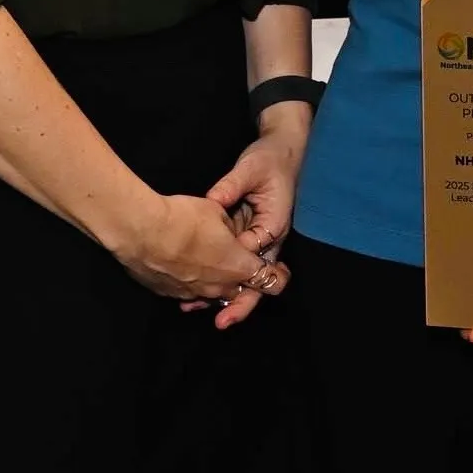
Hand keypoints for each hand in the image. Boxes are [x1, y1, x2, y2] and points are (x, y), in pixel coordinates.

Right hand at [113, 192, 282, 305]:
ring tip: (209, 264)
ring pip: (212, 294)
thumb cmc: (185, 218)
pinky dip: (191, 281)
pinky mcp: (170, 294)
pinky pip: (188, 291)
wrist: (142, 232)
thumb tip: (227, 229)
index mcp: (237, 267)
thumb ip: (228, 225)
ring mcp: (193, 294)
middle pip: (240, 291)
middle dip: (243, 280)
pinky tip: (182, 265)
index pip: (268, 279)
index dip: (276, 276)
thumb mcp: (216, 210)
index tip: (280, 271)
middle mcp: (218, 287)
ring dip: (215, 282)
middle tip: (241, 266)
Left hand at [188, 108, 309, 328]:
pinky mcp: (243, 235)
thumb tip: (212, 202)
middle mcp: (267, 239)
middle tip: (222, 321)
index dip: (237, 270)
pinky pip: (230, 261)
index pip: (255, 256)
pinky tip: (192, 285)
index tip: (218, 284)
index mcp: (273, 226)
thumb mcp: (250, 169)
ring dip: (221, 293)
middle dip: (239, 302)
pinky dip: (215, 274)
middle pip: (255, 279)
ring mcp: (254, 240)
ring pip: (240, 274)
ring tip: (193, 308)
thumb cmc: (269, 160)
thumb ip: (231, 186)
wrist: (281, 151)